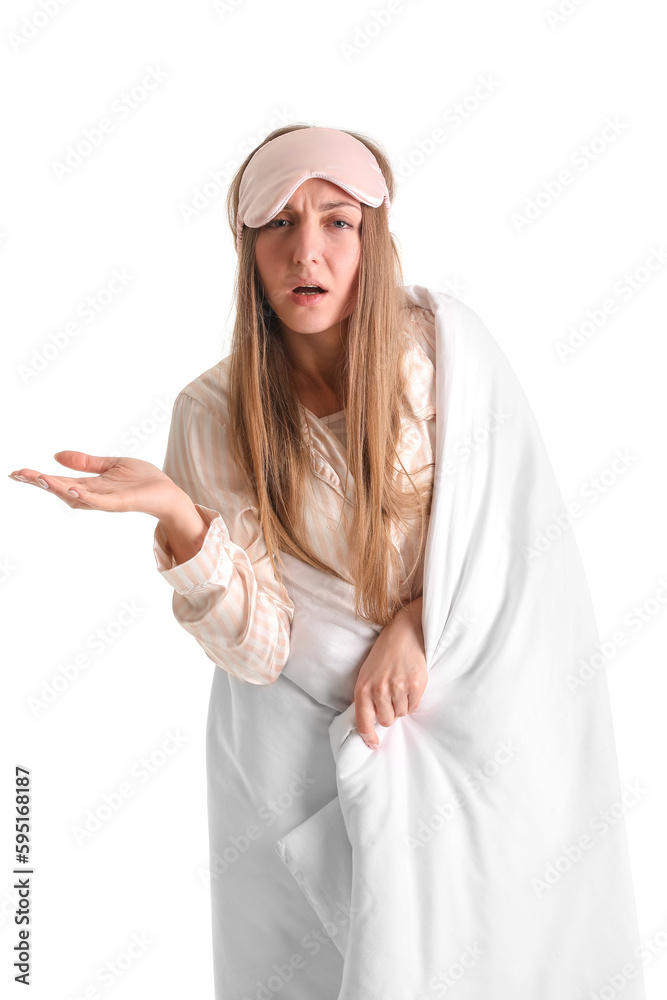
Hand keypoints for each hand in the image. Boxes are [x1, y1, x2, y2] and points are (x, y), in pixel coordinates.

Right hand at [8, 452, 184, 519]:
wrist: (168, 492)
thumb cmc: (142, 480)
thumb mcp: (110, 465)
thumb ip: (86, 462)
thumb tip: (56, 456)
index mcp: (89, 485)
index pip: (58, 480)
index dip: (38, 477)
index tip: (17, 473)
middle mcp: (93, 495)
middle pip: (60, 490)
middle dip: (40, 483)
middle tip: (18, 475)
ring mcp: (106, 500)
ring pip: (76, 496)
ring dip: (57, 488)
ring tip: (39, 479)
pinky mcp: (120, 503)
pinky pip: (100, 502)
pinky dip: (85, 497)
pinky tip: (72, 489)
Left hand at [353, 596, 427, 749]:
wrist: (404, 632)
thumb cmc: (384, 653)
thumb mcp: (366, 673)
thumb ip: (365, 696)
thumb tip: (368, 721)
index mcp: (363, 687)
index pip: (363, 721)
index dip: (368, 737)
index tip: (373, 745)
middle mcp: (379, 690)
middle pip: (386, 721)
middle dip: (389, 714)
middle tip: (391, 698)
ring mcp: (398, 688)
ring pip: (401, 714)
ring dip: (401, 706)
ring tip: (400, 687)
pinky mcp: (416, 685)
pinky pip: (414, 706)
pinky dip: (413, 701)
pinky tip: (410, 686)